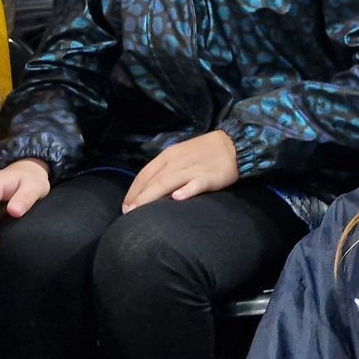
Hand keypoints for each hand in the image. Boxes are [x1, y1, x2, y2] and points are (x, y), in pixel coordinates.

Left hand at [121, 131, 238, 211]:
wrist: (233, 145)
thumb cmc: (203, 152)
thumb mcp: (180, 155)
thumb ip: (165, 170)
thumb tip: (148, 188)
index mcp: (168, 156)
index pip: (145, 174)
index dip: (133, 190)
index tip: (125, 206)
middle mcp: (176, 162)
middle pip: (154, 180)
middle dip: (139, 198)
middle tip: (128, 213)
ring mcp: (192, 169)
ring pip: (168, 183)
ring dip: (152, 196)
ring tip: (140, 211)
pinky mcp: (208, 177)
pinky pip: (196, 184)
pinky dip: (186, 190)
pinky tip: (177, 198)